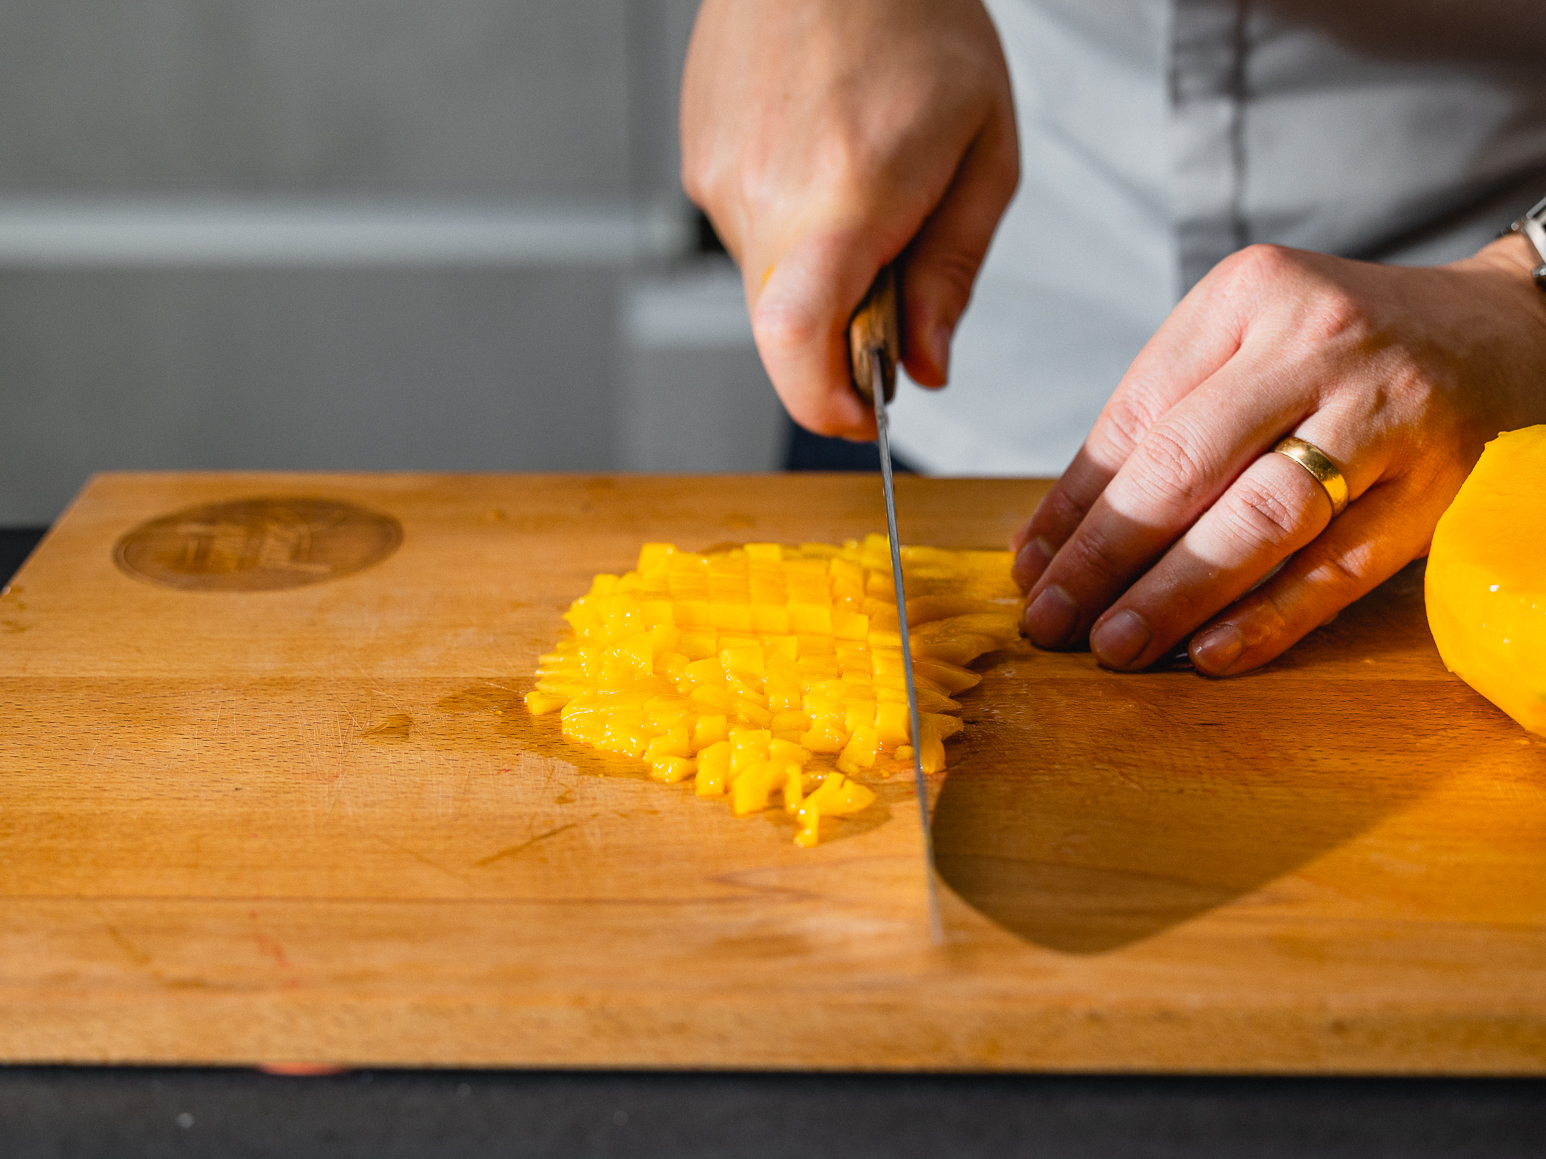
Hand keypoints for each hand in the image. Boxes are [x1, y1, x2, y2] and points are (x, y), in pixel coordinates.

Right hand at [680, 0, 1017, 437]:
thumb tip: (926, 365)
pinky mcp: (698, 164)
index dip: (827, 403)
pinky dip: (792, 229)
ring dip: (820, 270)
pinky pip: (748, 236)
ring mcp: (718, 179)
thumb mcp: (981, 149)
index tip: (866, 411)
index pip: (796, 345)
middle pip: (786, 331)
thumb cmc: (915, 20)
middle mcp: (763, 195)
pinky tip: (822, 159)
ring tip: (861, 183)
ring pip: (768, 284)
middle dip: (842, 332)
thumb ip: (952, 270)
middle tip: (894, 268)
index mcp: (845, 195)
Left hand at [1011, 235, 1545, 675]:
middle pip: (1186, 466)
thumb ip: (1160, 418)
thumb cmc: (1342, 346)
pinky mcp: (1433, 488)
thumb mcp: (1246, 337)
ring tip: (1113, 644)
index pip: (1136, 416)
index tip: (1031, 566)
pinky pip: (1337, 567)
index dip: (1073, 504)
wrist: (1503, 330)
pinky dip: (1268, 616)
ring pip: (1258, 518)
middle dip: (1104, 555)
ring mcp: (1383, 414)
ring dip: (1175, 594)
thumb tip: (1056, 536)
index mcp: (1248, 296)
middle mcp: (1315, 345)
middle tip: (1051, 620)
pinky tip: (1210, 652)